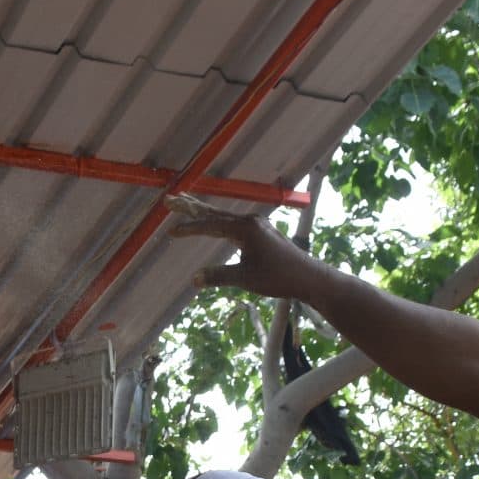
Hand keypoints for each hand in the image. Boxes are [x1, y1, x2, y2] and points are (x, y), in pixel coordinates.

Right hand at [167, 196, 326, 301]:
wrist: (308, 276)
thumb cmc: (279, 277)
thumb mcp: (246, 278)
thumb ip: (219, 276)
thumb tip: (194, 279)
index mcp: (245, 228)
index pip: (211, 226)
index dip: (189, 229)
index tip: (171, 232)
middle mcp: (250, 221)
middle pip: (215, 213)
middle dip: (191, 207)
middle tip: (170, 200)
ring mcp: (257, 225)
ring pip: (224, 217)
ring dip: (204, 213)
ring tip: (186, 205)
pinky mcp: (261, 232)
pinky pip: (233, 224)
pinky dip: (218, 222)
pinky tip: (213, 224)